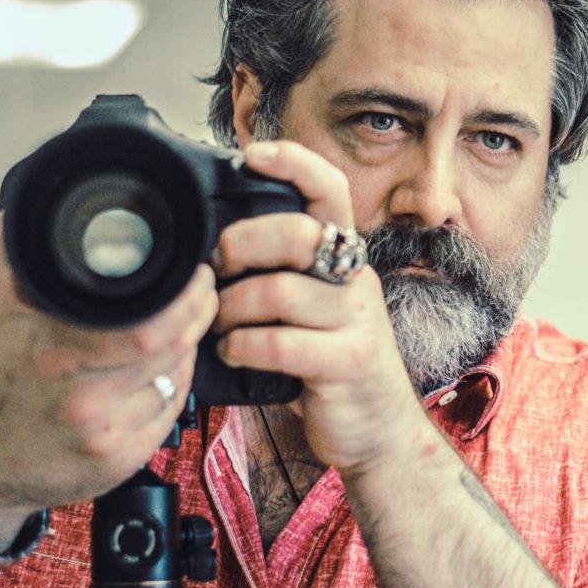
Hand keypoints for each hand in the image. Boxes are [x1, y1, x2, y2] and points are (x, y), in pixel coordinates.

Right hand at [0, 215, 218, 547]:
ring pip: (177, 376)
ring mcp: (106, 434)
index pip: (151, 323)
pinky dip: (173, 381)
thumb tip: (38, 200)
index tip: (194, 272)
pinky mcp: (121, 460)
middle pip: (173, 347)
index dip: (186, 295)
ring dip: (188, 345)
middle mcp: (83, 398)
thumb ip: (14, 247)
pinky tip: (160, 367)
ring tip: (180, 322)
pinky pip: (170, 410)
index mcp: (55, 353)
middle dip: (198, 312)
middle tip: (202, 289)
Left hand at [212, 139, 430, 472]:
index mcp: (344, 258)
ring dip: (231, 309)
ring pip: (278, 291)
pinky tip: (234, 354)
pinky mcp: (350, 362)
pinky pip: (281, 343)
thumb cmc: (327, 367)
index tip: (251, 156)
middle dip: (239, 245)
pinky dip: (243, 347)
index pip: (330, 190)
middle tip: (214, 270)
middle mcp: (356, 279)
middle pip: (297, 233)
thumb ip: (279, 274)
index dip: (294, 163)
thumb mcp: (310, 311)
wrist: (378, 431)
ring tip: (220, 327)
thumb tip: (209, 245)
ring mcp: (358, 320)